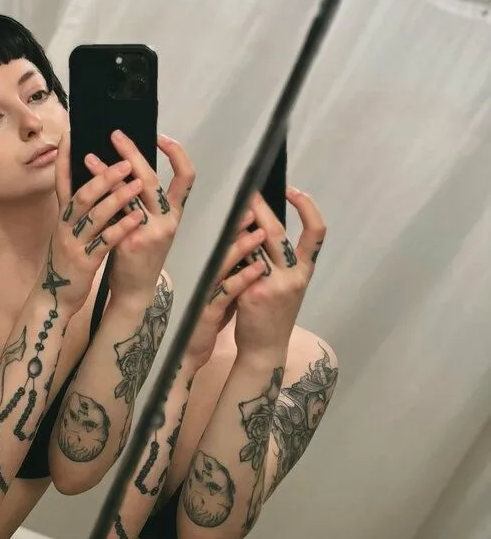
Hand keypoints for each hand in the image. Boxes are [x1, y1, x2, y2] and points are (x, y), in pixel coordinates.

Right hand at [44, 131, 145, 314]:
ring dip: (117, 198)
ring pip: (95, 215)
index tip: (71, 133)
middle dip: (104, 176)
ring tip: (137, 183)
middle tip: (125, 161)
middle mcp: (66, 224)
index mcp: (63, 215)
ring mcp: (75, 242)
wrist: (55, 294)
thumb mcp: (68, 228)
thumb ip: (78, 207)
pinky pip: (105, 241)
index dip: (64, 156)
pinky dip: (121, 228)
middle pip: (82, 194)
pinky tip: (137, 218)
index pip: (62, 180)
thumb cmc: (68, 258)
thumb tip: (92, 181)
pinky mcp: (85, 260)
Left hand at [83, 131, 193, 301]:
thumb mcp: (155, 227)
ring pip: (129, 194)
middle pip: (152, 179)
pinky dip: (99, 197)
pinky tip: (83, 187)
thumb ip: (149, 202)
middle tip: (115, 135)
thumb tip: (131, 168)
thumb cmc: (142, 255)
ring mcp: (150, 232)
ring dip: (107, 172)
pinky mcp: (130, 242)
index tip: (160, 136)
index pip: (187, 176)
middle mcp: (167, 221)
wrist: (136, 290)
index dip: (177, 154)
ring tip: (89, 157)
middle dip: (133, 153)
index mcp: (175, 214)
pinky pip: (113, 213)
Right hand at [181, 212, 266, 372]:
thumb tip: (254, 249)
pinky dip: (245, 278)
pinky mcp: (209, 311)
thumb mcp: (223, 290)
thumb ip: (235, 270)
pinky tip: (260, 267)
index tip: (252, 203)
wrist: (188, 351)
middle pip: (222, 245)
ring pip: (224, 264)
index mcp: (212, 271)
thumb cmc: (209, 318)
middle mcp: (207, 277)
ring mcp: (207, 293)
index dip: (237, 223)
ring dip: (243, 247)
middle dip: (238, 225)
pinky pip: (229, 292)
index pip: (224, 241)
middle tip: (254, 206)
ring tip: (260, 231)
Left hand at [233, 187, 326, 357]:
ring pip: (255, 245)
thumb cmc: (275, 313)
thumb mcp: (289, 285)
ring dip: (242, 225)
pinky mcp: (253, 294)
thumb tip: (263, 227)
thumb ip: (281, 259)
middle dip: (261, 207)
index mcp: (305, 270)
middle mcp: (294, 275)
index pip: (317, 232)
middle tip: (249, 190)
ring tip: (233, 209)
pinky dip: (230, 249)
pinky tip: (221, 238)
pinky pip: (239, 264)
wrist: (266, 348)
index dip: (307, 207)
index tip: (293, 190)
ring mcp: (274, 285)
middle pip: (277, 232)